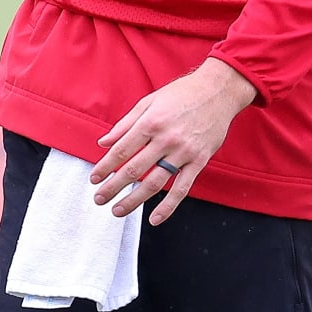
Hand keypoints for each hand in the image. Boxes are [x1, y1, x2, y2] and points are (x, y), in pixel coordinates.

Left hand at [89, 57, 257, 225]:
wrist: (218, 92)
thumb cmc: (180, 95)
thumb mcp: (148, 102)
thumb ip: (125, 124)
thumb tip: (103, 142)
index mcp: (150, 122)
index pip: (121, 150)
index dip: (105, 166)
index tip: (94, 178)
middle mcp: (165, 139)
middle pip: (134, 170)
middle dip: (113, 187)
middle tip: (99, 199)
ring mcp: (184, 152)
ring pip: (155, 183)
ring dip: (134, 200)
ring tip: (117, 210)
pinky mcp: (199, 161)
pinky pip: (182, 189)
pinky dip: (168, 207)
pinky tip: (155, 219)